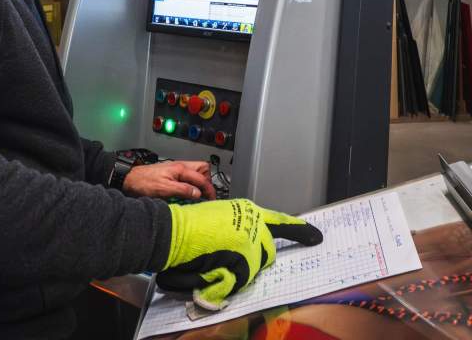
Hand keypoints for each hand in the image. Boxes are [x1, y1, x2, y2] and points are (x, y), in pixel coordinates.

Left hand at [122, 161, 215, 200]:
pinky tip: (188, 192)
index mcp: (180, 168)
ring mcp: (176, 169)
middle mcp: (180, 166)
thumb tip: (198, 193)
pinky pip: (187, 176)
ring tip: (198, 194)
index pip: (202, 178)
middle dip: (207, 180)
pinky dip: (191, 183)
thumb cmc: (144, 182)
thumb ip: (183, 190)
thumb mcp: (164, 189)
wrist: (130, 179)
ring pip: (195, 171)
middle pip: (202, 168)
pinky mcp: (171, 173)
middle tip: (206, 194)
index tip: (212, 199)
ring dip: (199, 182)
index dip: (209, 189)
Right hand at [157, 199, 322, 310]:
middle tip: (226, 259)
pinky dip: (227, 280)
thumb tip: (245, 256)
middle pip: (268, 253)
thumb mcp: (220, 222)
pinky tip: (211, 268)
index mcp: (249, 211)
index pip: (281, 221)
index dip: (300, 231)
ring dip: (236, 271)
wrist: (174, 232)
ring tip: (212, 261)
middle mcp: (254, 222)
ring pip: (254, 267)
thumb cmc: (191, 228)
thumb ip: (238, 235)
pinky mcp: (245, 255)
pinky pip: (243, 278)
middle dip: (251, 261)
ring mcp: (251, 238)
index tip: (317, 236)